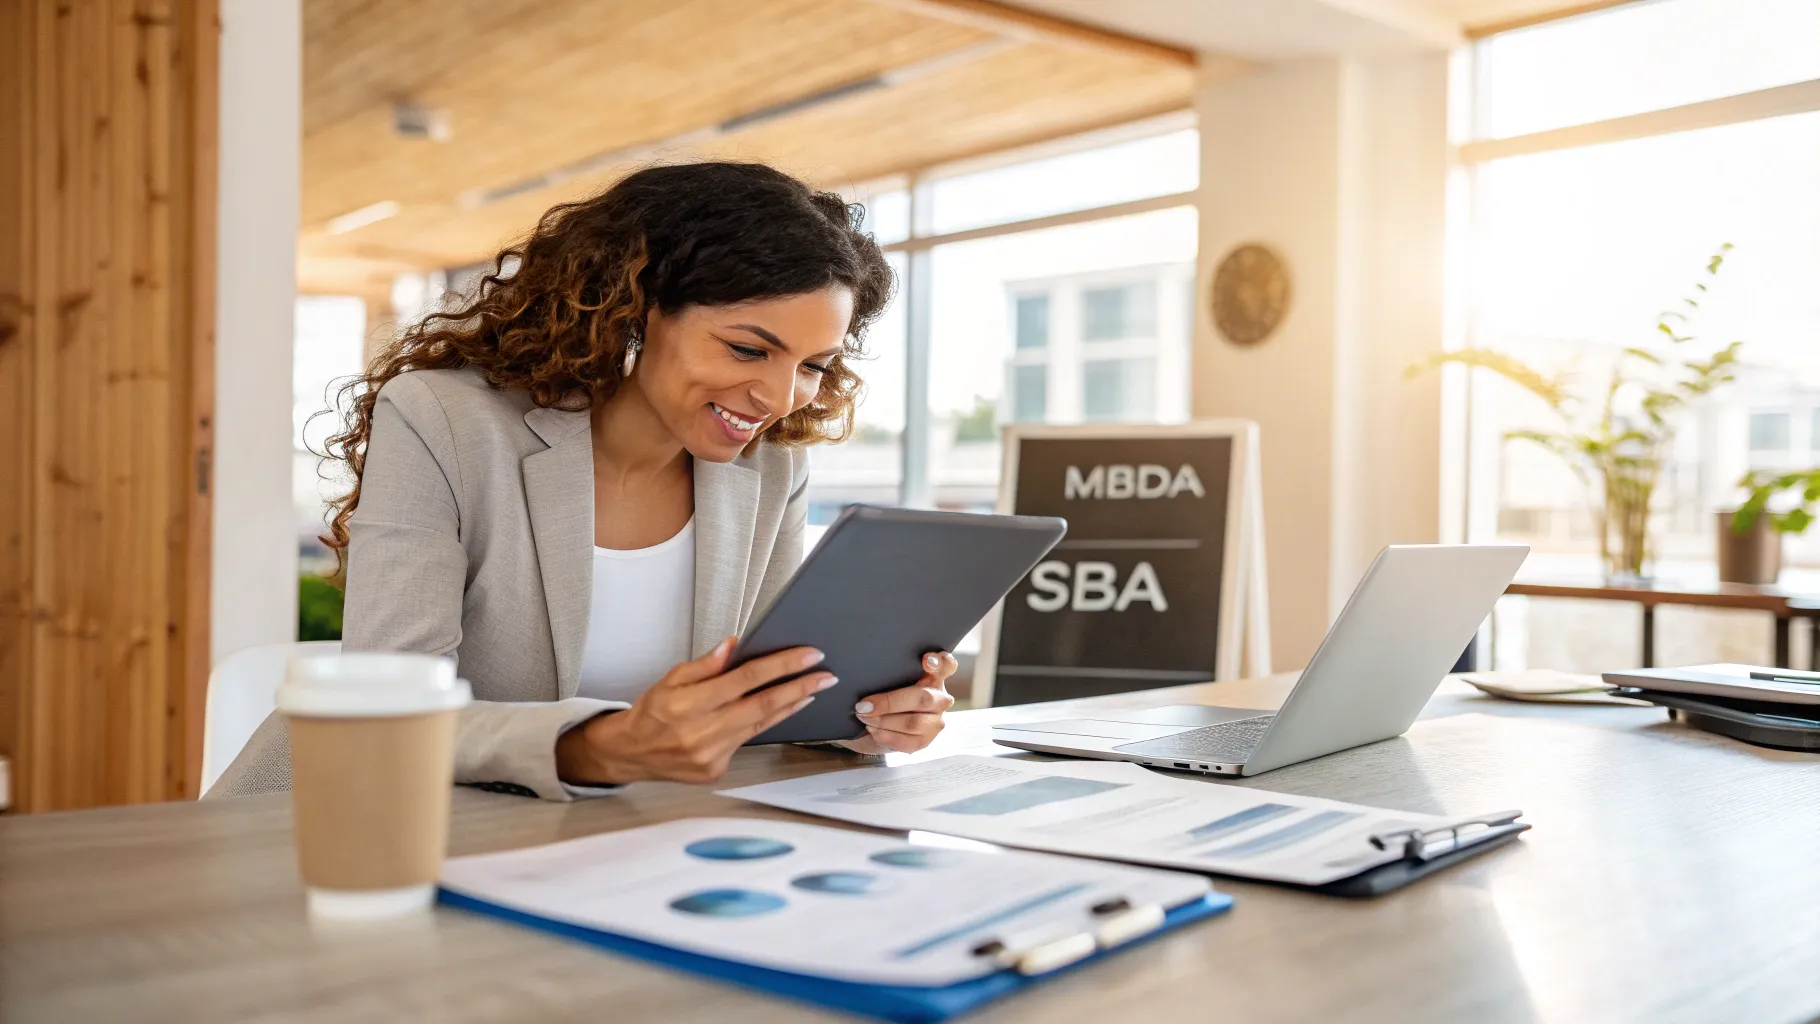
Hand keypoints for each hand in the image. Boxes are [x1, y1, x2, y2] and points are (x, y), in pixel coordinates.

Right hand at [556, 637, 837, 784]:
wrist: (631, 752)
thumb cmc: (651, 712)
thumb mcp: (670, 678)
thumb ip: (705, 665)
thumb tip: (734, 646)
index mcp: (688, 704)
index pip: (745, 679)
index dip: (780, 665)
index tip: (808, 654)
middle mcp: (700, 732)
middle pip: (761, 705)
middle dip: (799, 687)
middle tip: (826, 674)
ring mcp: (710, 755)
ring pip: (761, 725)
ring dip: (792, 705)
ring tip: (814, 689)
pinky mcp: (716, 770)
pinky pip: (749, 741)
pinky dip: (769, 723)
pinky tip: (785, 709)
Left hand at [839, 651, 957, 754]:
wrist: (873, 725)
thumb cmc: (882, 696)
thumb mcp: (884, 680)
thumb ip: (885, 672)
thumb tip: (858, 673)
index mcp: (933, 676)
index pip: (946, 665)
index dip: (939, 662)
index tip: (925, 660)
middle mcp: (940, 698)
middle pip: (923, 698)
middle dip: (890, 702)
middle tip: (864, 705)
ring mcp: (935, 721)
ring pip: (913, 722)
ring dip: (883, 721)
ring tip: (863, 717)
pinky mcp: (925, 741)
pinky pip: (907, 742)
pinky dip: (885, 736)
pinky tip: (872, 730)